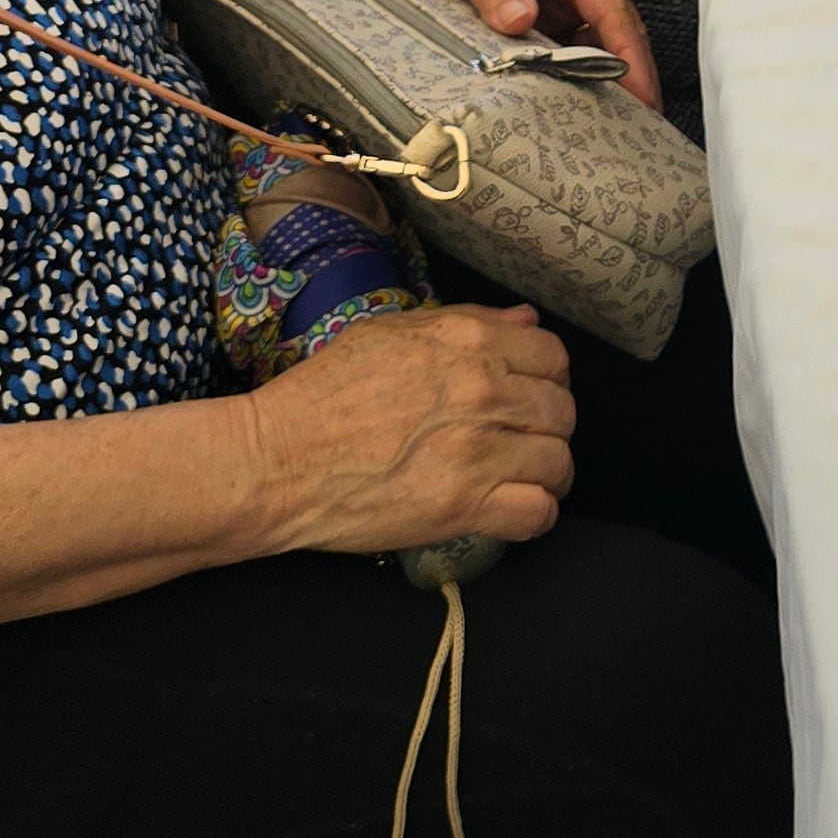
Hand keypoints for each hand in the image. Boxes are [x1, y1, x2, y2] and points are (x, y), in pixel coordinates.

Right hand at [242, 304, 576, 556]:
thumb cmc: (323, 394)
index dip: (547, 378)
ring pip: (558, 462)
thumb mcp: (391, 333)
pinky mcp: (463, 507)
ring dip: (546, 473)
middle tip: (521, 443)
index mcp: (466, 342)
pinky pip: (538, 513)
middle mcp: (482, 391)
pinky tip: (511, 510)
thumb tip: (526, 322)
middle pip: (561, 411)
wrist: (276, 460)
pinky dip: (534, 515)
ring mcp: (477, 451)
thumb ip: (468, 323)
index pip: (552, 356)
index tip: (528, 397)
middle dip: (547, 428)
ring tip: (522, 480)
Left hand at [372, 0, 663, 107]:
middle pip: (615, 27)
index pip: (613, 9)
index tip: (642, 96)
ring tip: (613, 122)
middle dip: (629, 73)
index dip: (630, 56)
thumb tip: (521, 22)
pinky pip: (565, 42)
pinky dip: (571, 70)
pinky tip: (571, 100)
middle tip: (640, 123)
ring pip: (593, 38)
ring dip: (601, 75)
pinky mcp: (540, 6)